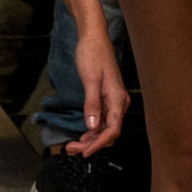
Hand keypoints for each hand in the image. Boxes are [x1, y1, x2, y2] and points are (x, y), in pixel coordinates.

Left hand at [60, 21, 128, 155]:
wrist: (93, 38)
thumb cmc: (92, 55)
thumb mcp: (89, 79)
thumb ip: (92, 103)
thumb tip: (92, 126)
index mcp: (117, 99)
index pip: (112, 130)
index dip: (99, 144)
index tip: (85, 152)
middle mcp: (118, 103)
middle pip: (109, 132)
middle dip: (92, 144)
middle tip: (72, 149)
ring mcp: (113, 101)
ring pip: (105, 127)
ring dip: (91, 138)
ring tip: (73, 146)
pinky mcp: (106, 98)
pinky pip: (102, 119)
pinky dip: (92, 129)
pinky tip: (82, 135)